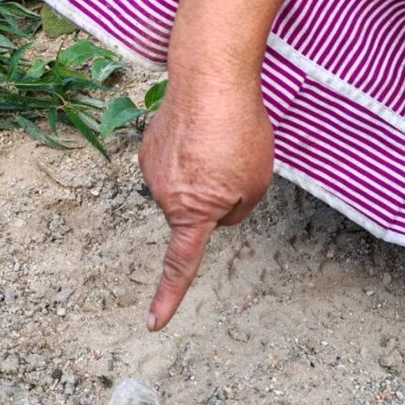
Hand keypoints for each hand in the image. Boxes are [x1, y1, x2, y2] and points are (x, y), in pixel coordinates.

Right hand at [138, 82, 273, 330]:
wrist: (208, 82)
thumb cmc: (238, 133)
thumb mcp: (257, 184)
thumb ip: (237, 212)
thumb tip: (216, 213)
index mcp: (193, 214)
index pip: (180, 265)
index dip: (168, 297)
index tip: (154, 323)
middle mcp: (165, 199)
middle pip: (195, 213)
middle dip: (213, 197)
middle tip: (235, 163)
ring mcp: (152, 173)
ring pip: (184, 187)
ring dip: (201, 172)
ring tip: (219, 140)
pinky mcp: (147, 150)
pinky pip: (173, 163)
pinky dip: (188, 152)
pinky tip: (200, 131)